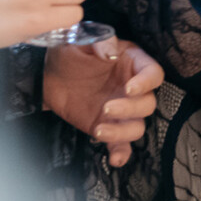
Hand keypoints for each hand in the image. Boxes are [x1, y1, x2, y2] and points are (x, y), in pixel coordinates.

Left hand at [43, 38, 165, 166]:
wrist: (47, 77)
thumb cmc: (68, 54)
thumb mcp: (80, 40)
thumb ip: (99, 41)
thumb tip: (111, 53)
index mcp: (132, 63)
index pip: (153, 73)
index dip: (146, 83)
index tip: (129, 89)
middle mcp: (132, 88)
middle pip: (148, 103)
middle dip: (130, 109)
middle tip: (106, 108)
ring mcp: (122, 111)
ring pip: (138, 126)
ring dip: (122, 132)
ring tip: (99, 129)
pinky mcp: (109, 128)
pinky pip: (122, 144)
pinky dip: (121, 153)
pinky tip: (114, 159)